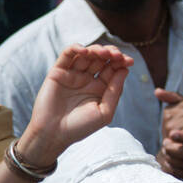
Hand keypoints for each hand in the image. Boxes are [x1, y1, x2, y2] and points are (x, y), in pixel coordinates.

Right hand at [19, 44, 133, 164]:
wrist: (53, 134)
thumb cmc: (80, 127)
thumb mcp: (105, 111)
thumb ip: (114, 91)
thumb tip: (124, 70)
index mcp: (101, 88)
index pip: (113, 69)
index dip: (121, 62)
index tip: (129, 61)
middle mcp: (87, 79)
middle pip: (102, 59)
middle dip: (111, 54)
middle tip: (117, 55)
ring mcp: (73, 75)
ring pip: (86, 54)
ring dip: (96, 49)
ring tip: (103, 53)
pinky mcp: (58, 72)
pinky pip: (67, 55)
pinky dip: (76, 48)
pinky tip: (85, 51)